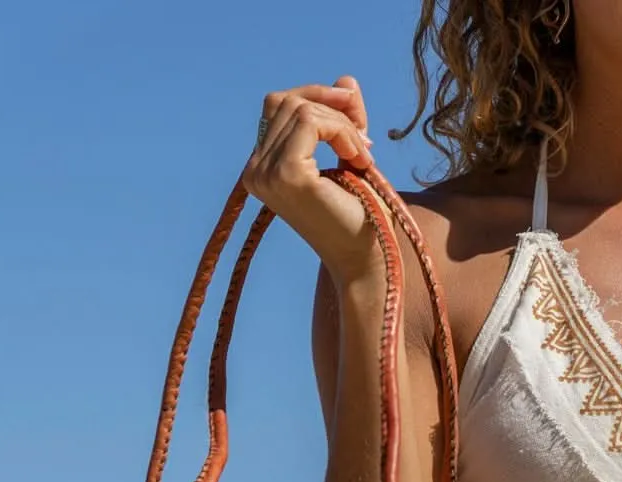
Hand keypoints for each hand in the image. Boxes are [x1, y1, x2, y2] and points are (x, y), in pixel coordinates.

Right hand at [242, 78, 380, 284]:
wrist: (365, 261)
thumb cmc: (359, 217)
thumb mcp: (350, 154)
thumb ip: (344, 118)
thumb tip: (345, 80)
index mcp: (261, 168)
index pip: (279, 105)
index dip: (319, 102)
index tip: (357, 128)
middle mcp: (255, 171)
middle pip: (288, 101)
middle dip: (333, 109)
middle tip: (366, 139)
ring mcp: (266, 174)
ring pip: (302, 109)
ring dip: (343, 125)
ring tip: (364, 157)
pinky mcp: (286, 174)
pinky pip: (312, 122)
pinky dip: (343, 132)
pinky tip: (359, 160)